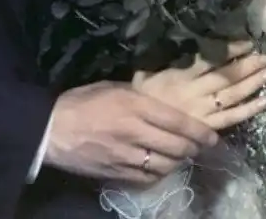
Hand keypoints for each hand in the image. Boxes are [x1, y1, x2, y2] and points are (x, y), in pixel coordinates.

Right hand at [44, 82, 218, 183]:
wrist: (52, 130)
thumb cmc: (82, 101)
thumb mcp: (113, 87)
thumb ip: (139, 96)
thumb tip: (161, 101)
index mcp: (135, 106)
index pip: (178, 121)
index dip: (200, 131)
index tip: (213, 136)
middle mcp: (136, 132)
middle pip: (178, 146)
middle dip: (194, 148)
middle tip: (200, 146)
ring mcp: (128, 156)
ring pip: (167, 164)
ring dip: (179, 161)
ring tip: (182, 155)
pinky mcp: (119, 174)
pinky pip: (150, 178)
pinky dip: (161, 173)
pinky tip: (162, 167)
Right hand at [133, 46, 265, 130]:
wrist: (130, 133)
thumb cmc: (135, 102)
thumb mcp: (142, 76)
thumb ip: (162, 64)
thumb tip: (175, 45)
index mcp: (179, 76)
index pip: (210, 59)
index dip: (230, 49)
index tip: (248, 42)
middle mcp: (194, 92)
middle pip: (226, 76)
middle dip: (248, 65)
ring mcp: (202, 112)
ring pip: (232, 95)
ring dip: (253, 83)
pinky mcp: (206, 129)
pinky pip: (231, 119)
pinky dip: (249, 110)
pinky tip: (265, 102)